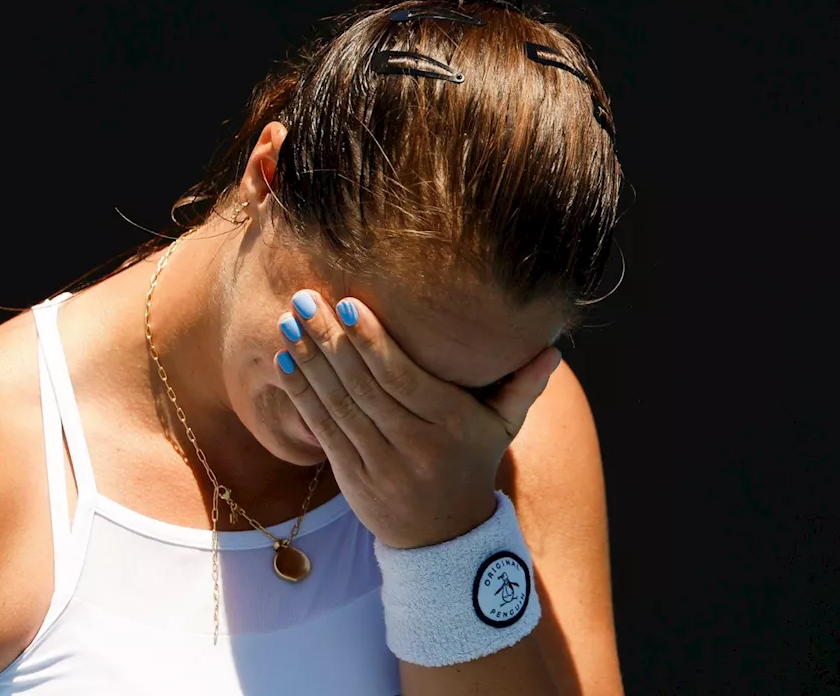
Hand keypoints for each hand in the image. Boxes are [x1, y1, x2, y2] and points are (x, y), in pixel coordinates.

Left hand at [274, 289, 562, 548]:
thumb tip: (553, 349)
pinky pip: (323, 430)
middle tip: (305, 298)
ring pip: (339, 404)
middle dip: (330, 339)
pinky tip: (286, 363)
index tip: (349, 304)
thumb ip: (522, 387)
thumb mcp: (501, 430)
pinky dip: (302, 395)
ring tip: (288, 322)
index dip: (373, 342)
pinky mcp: (352, 477)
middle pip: (364, 385)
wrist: (445, 540)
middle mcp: (414, 444)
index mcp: (450, 424)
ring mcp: (380, 464)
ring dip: (309, 361)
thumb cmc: (470, 466)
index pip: (403, 377)